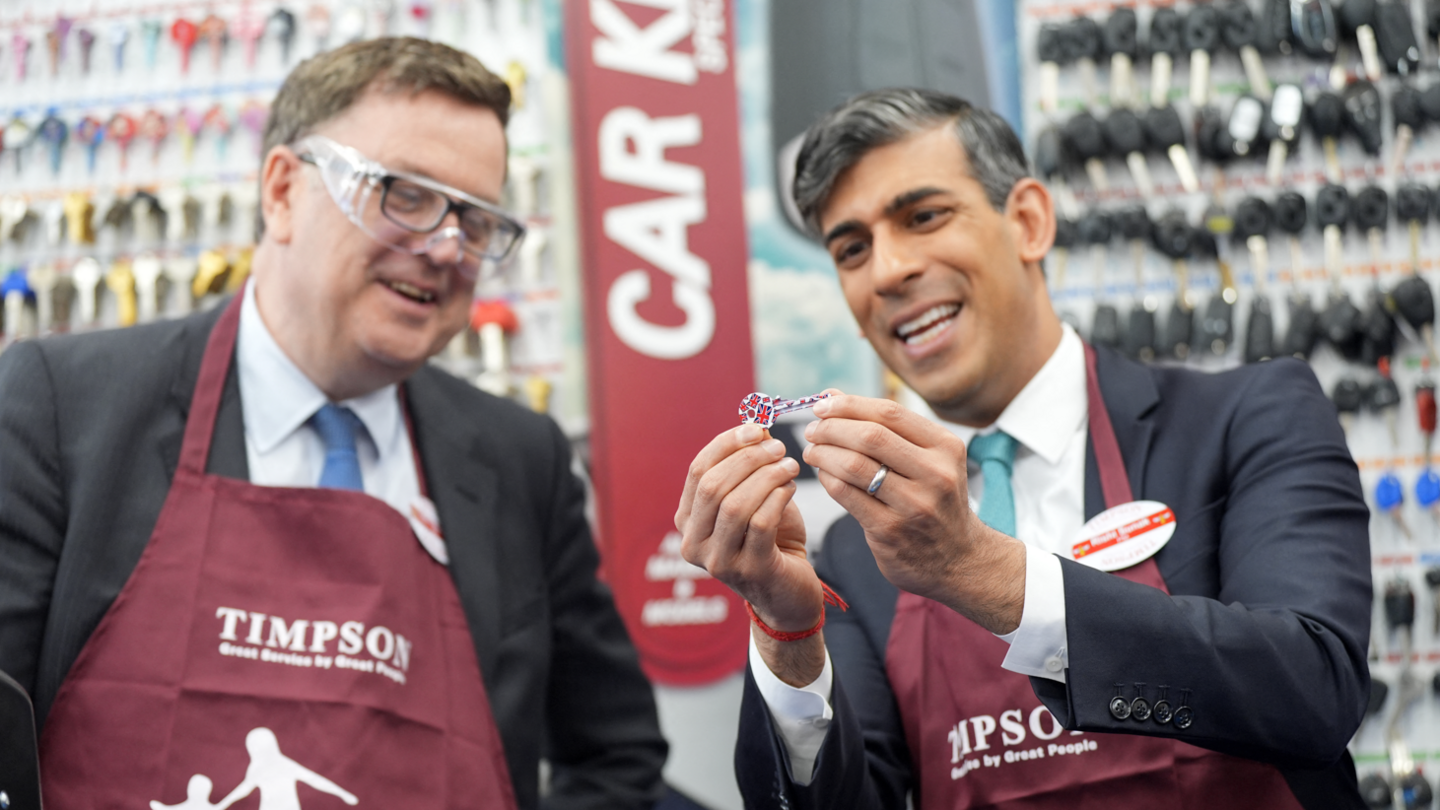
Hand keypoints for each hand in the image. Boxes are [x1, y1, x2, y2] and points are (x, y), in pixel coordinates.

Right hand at [676, 424, 819, 632]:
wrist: (789, 593)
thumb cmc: (771, 540)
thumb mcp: (755, 498)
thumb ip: (750, 466)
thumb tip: (757, 426)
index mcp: (687, 520)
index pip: (698, 471)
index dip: (727, 444)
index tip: (757, 428)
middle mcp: (693, 543)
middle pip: (713, 486)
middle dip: (749, 459)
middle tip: (780, 448)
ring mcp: (718, 562)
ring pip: (735, 505)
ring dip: (766, 477)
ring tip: (790, 465)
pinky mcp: (749, 572)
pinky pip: (761, 523)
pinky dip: (778, 498)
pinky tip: (791, 488)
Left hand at [803, 393, 1025, 633]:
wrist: (960, 560)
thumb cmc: (936, 500)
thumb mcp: (928, 460)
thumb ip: (885, 428)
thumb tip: (833, 396)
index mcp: (946, 447)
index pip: (889, 413)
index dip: (849, 405)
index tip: (823, 405)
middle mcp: (935, 474)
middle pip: (869, 436)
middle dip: (831, 428)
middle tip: (812, 430)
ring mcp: (913, 505)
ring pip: (854, 465)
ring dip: (823, 453)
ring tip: (812, 451)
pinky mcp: (890, 532)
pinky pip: (846, 495)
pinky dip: (827, 479)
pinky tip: (823, 475)